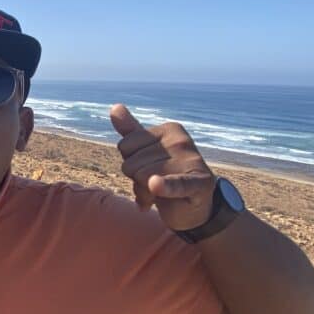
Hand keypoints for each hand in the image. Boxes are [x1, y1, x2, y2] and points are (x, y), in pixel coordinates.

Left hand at [109, 103, 215, 231]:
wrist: (195, 207)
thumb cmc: (168, 175)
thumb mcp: (148, 151)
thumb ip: (132, 131)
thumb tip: (115, 107)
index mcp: (169, 129)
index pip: (125, 146)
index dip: (131, 164)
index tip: (147, 168)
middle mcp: (181, 141)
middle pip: (131, 164)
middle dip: (137, 180)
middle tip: (153, 185)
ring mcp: (191, 162)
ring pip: (143, 178)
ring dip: (145, 194)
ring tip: (160, 194)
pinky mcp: (198, 184)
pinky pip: (176, 184)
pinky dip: (164, 186)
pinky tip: (155, 186)